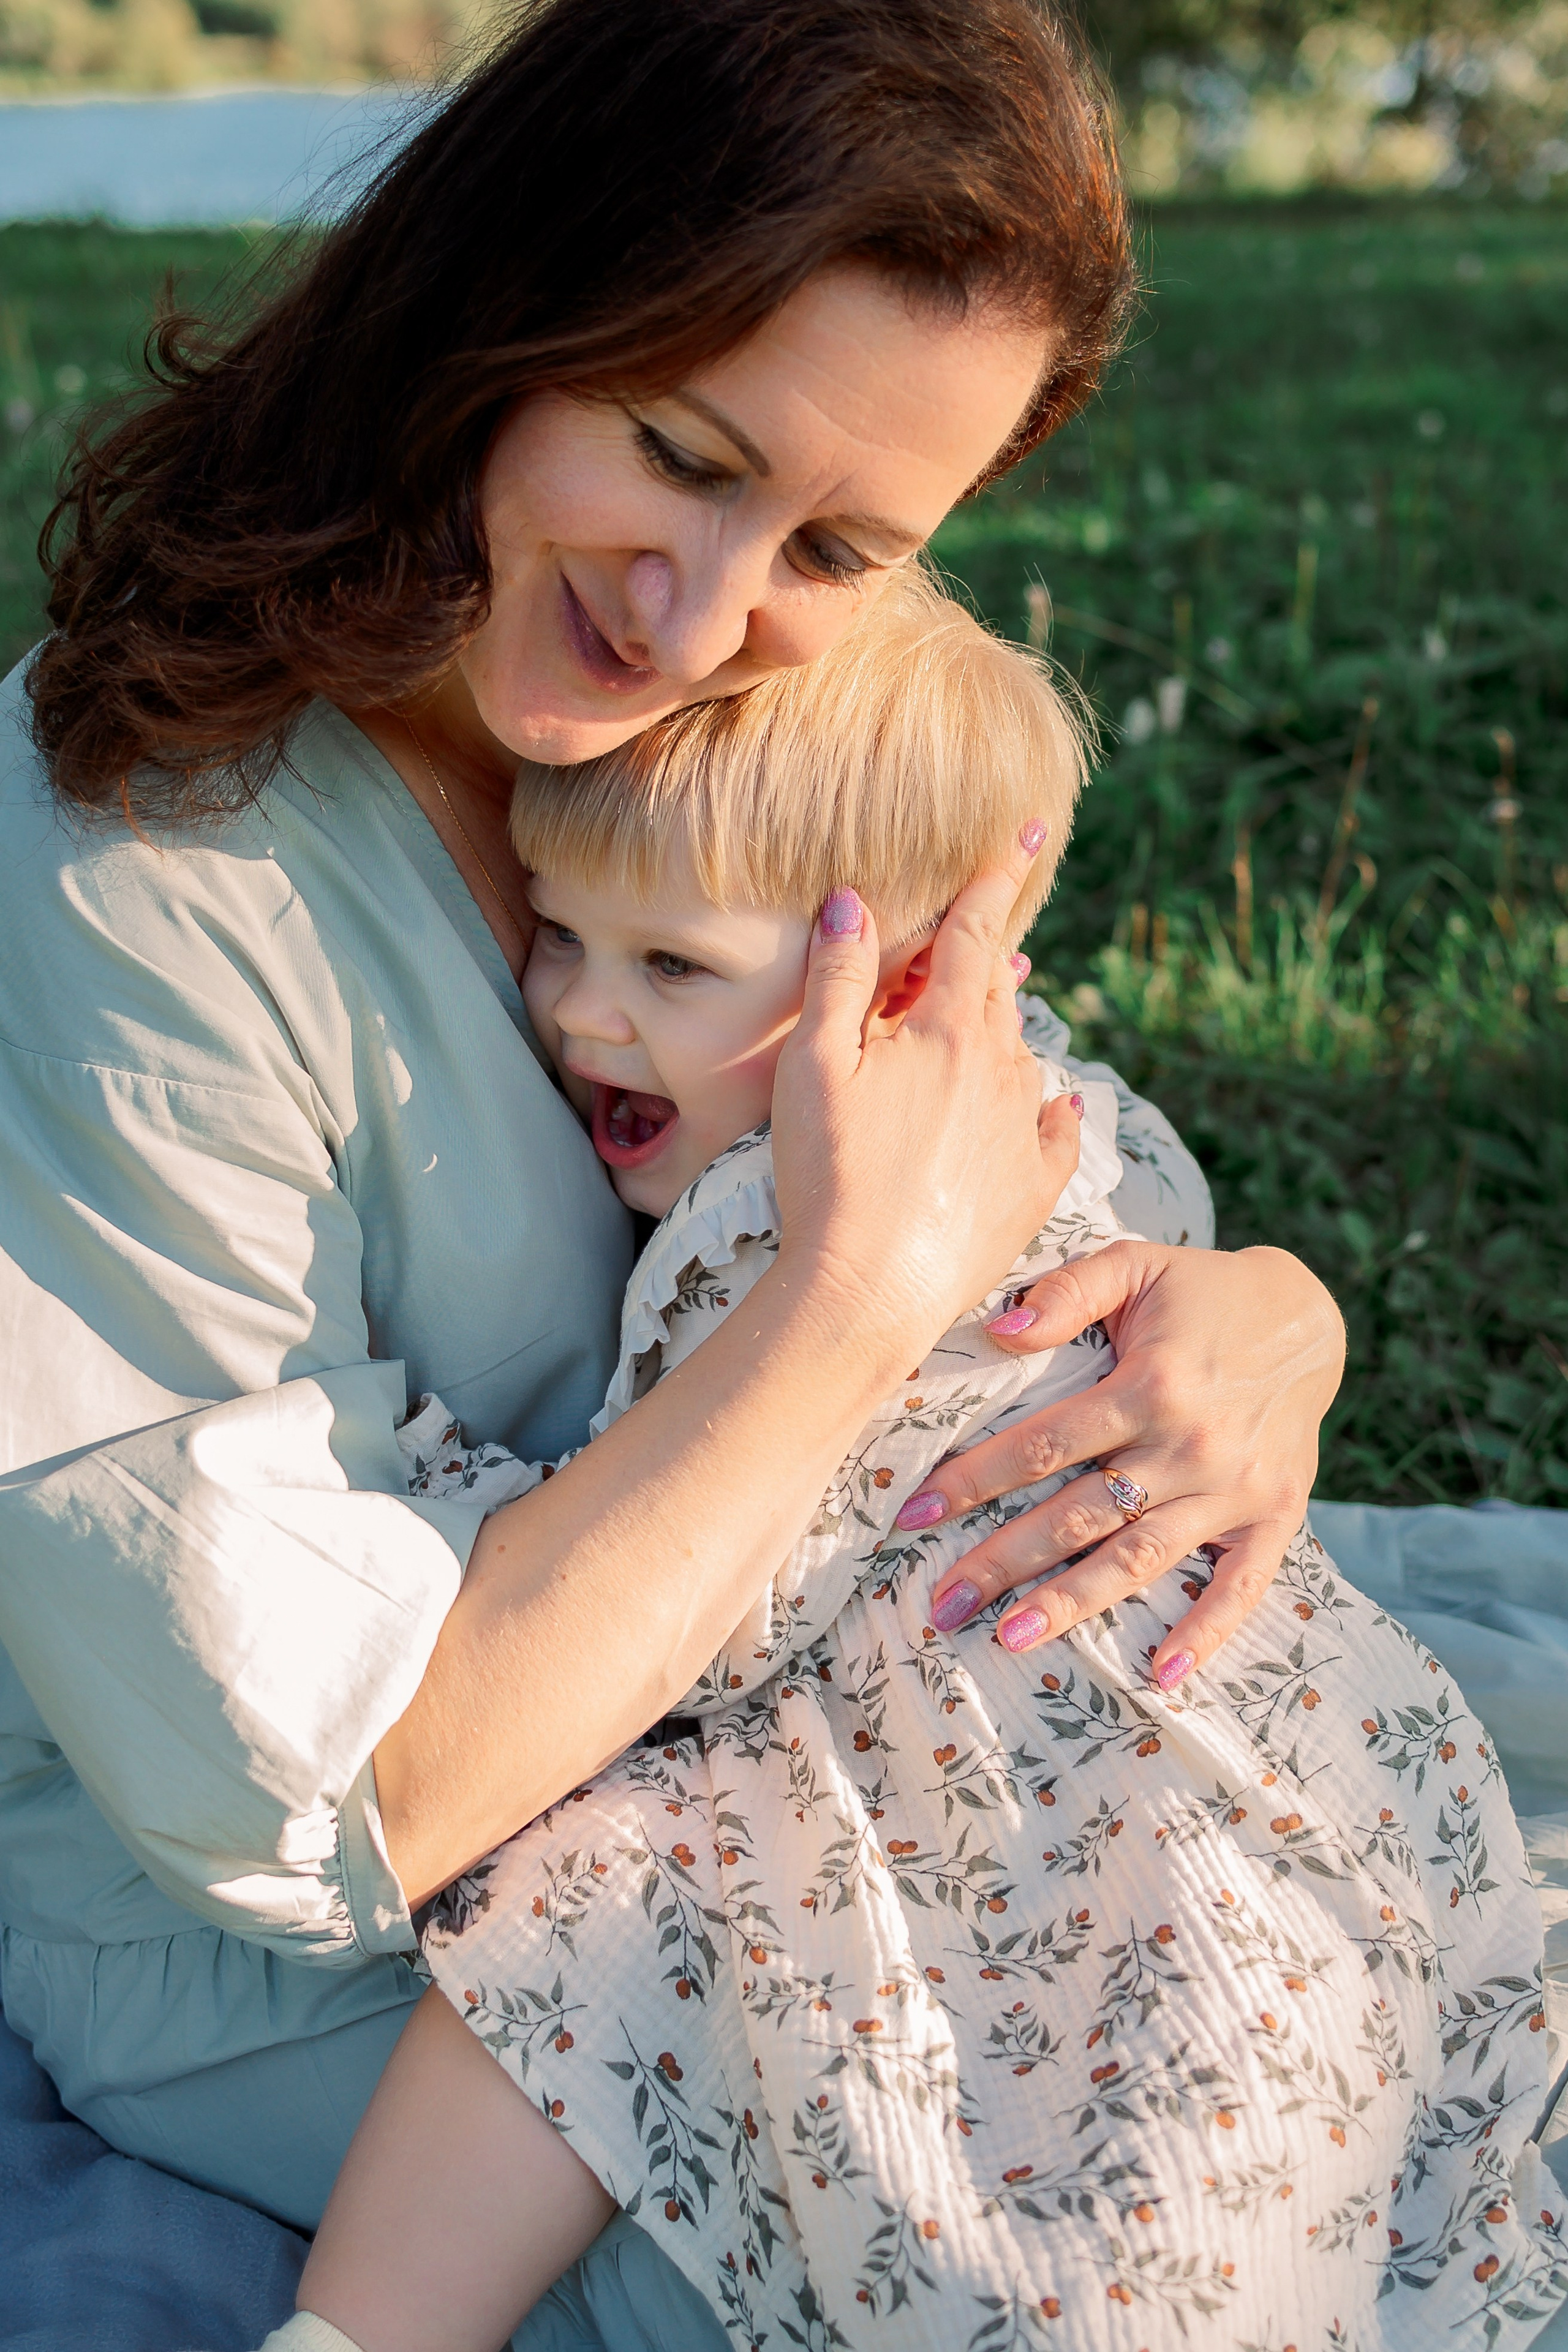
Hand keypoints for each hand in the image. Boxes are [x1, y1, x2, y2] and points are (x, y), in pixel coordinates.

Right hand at [771, 833, 1081, 1377]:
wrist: (868, 1290)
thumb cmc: (828, 1173)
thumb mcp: (814, 1063)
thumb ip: (838, 976)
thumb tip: (853, 899)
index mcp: (952, 1029)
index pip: (976, 932)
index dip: (996, 877)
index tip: (1030, 832)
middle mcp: (1003, 1070)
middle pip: (998, 990)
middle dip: (988, 955)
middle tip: (981, 931)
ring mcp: (1024, 1130)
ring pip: (1021, 1055)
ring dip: (1005, 1027)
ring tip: (991, 1013)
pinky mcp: (1033, 1189)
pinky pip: (1055, 1131)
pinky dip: (1052, 1108)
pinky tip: (1056, 1103)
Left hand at [919, 1240, 1345, 1685]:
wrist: (1310, 1317)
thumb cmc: (1203, 1292)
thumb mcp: (1136, 1263)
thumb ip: (1066, 1291)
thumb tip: (999, 1328)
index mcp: (1151, 1384)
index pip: (1044, 1444)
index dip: (975, 1480)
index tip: (915, 1515)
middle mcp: (1190, 1445)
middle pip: (1080, 1514)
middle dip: (1004, 1562)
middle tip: (945, 1604)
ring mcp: (1235, 1489)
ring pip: (1141, 1558)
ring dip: (1075, 1603)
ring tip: (1013, 1638)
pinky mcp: (1275, 1516)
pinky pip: (1241, 1588)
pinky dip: (1206, 1635)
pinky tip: (1161, 1676)